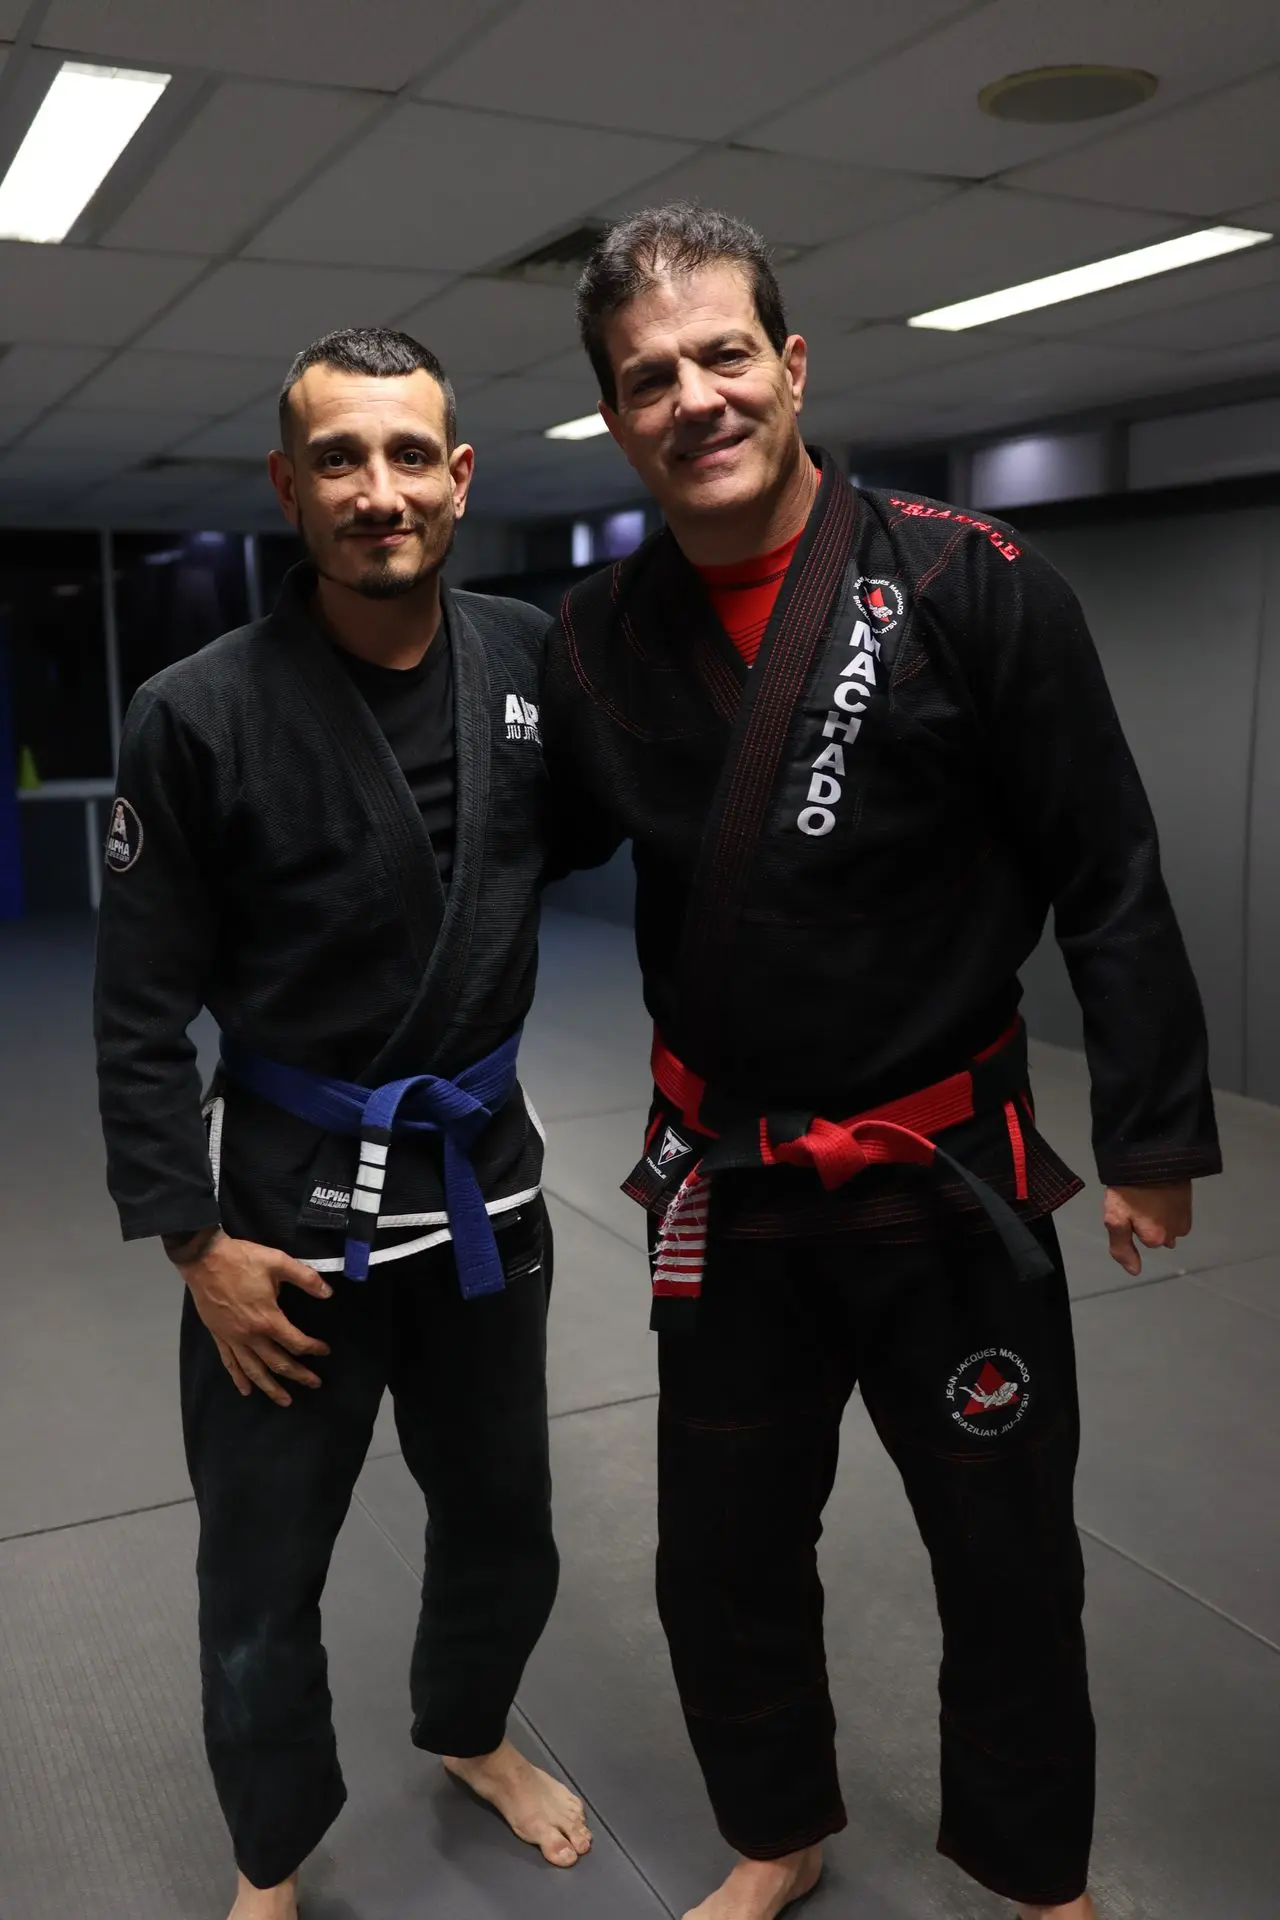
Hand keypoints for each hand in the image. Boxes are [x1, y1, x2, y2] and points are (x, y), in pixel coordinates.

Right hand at [171, 1228, 332, 1404]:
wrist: (204, 1258)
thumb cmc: (242, 1260)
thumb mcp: (278, 1262)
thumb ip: (306, 1278)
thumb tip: (328, 1293)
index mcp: (267, 1319)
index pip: (295, 1342)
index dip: (313, 1348)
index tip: (324, 1351)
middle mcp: (250, 1335)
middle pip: (278, 1363)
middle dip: (298, 1375)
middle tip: (314, 1384)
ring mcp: (232, 1338)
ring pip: (254, 1370)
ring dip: (270, 1387)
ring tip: (285, 1400)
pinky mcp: (219, 1336)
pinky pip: (230, 1362)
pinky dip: (239, 1378)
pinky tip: (246, 1390)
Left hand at [1103, 1183, 1191, 1276]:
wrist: (1152, 1157)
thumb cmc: (1129, 1189)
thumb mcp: (1115, 1219)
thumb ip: (1123, 1248)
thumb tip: (1135, 1271)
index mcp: (1156, 1238)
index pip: (1143, 1240)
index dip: (1133, 1224)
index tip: (1129, 1208)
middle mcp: (1176, 1233)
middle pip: (1158, 1234)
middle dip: (1148, 1221)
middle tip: (1138, 1200)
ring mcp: (1185, 1217)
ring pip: (1168, 1223)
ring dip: (1160, 1213)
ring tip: (1149, 1194)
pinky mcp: (1190, 1202)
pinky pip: (1176, 1212)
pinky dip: (1169, 1204)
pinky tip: (1161, 1190)